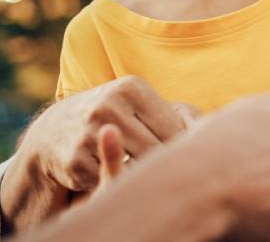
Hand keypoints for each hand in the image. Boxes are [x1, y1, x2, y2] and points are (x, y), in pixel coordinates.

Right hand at [1, 76, 188, 230]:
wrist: (56, 129)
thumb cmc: (115, 114)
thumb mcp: (139, 103)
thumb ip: (176, 115)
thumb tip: (213, 131)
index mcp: (131, 87)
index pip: (173, 128)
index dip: (182, 147)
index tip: (185, 157)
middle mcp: (108, 106)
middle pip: (156, 150)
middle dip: (163, 163)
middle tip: (169, 172)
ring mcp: (88, 133)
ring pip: (135, 168)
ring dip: (142, 175)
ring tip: (147, 174)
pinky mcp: (75, 160)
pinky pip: (110, 180)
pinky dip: (116, 182)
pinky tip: (116, 176)